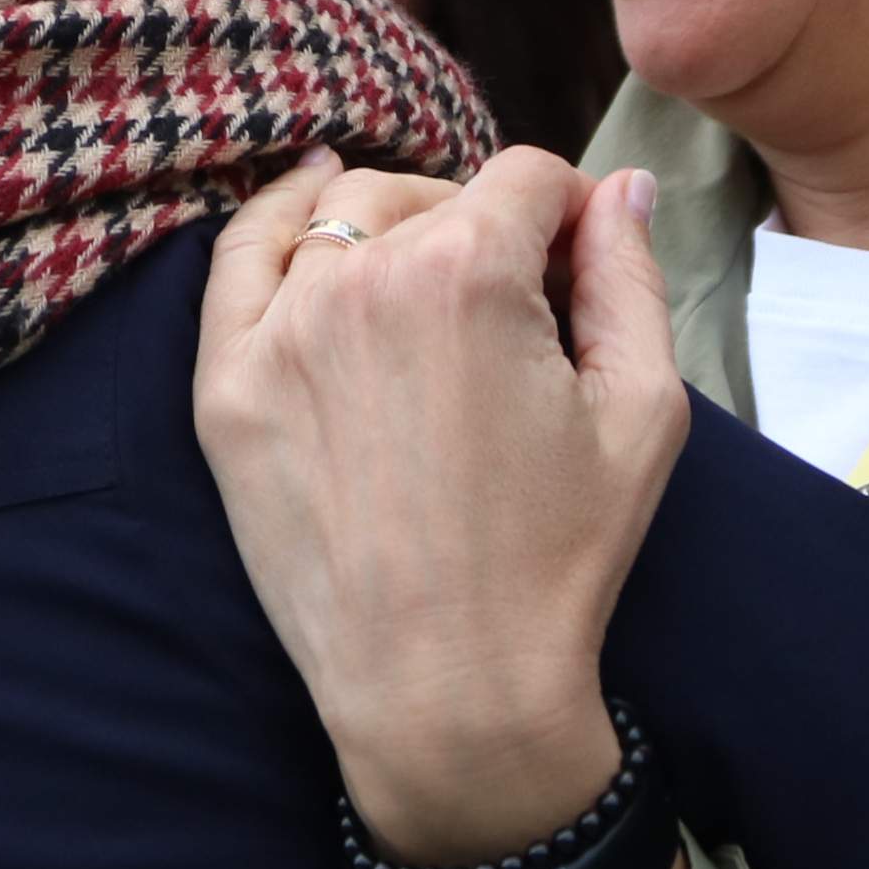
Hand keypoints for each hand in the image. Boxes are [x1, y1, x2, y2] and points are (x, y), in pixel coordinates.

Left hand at [192, 145, 688, 861]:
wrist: (446, 690)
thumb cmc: (557, 559)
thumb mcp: (643, 411)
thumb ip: (631, 276)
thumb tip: (620, 189)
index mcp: (468, 272)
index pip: (525, 178)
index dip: (567, 216)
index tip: (577, 271)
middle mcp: (360, 281)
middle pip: (431, 194)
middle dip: (483, 229)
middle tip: (514, 316)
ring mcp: (278, 332)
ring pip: (339, 216)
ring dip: (394, 230)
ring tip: (432, 293)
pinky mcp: (225, 388)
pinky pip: (238, 261)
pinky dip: (275, 220)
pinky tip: (308, 200)